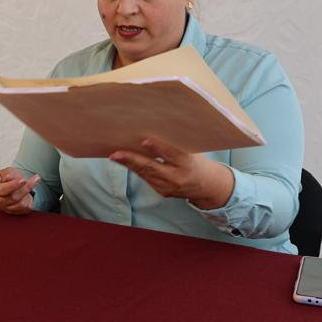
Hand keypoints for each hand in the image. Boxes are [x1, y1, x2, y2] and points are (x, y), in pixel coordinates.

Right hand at [0, 167, 38, 215]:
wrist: (8, 187)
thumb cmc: (6, 179)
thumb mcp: (6, 172)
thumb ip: (8, 173)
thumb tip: (10, 177)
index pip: (2, 190)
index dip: (13, 185)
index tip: (23, 180)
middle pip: (14, 197)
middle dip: (26, 187)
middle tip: (35, 178)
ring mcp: (7, 208)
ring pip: (22, 204)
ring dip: (28, 193)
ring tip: (30, 185)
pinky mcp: (16, 212)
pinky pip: (27, 208)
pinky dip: (30, 199)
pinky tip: (28, 193)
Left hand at [108, 138, 233, 208]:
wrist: (206, 186)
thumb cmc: (197, 161)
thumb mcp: (192, 151)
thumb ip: (174, 144)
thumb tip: (152, 130)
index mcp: (187, 164)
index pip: (171, 154)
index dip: (158, 148)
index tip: (144, 141)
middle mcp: (177, 178)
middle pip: (152, 168)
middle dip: (132, 160)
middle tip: (116, 154)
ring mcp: (168, 187)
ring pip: (145, 174)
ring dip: (128, 164)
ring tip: (114, 156)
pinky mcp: (162, 191)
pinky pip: (146, 178)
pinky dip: (135, 169)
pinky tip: (124, 161)